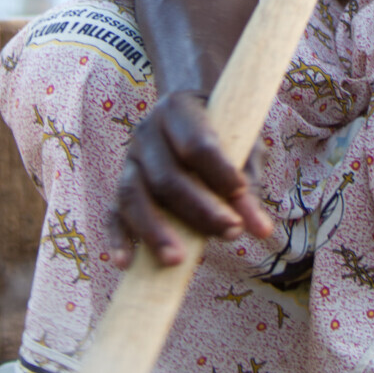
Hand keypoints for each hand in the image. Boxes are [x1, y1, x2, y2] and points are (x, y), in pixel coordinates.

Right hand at [108, 89, 272, 267]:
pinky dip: (118, 238)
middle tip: (231, 232)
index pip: (196, 143)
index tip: (242, 193)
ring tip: (177, 260)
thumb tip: (260, 230)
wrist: (191, 111)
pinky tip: (126, 263)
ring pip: (132, 196)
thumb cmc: (223, 131)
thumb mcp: (241, 145)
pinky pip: (113, 214)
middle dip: (199, 209)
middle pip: (166, 176)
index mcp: (178, 109)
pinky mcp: (119, 187)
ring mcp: (129, 160)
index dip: (219, 171)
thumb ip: (247, 183)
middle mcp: (147, 132)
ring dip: (154, 231)